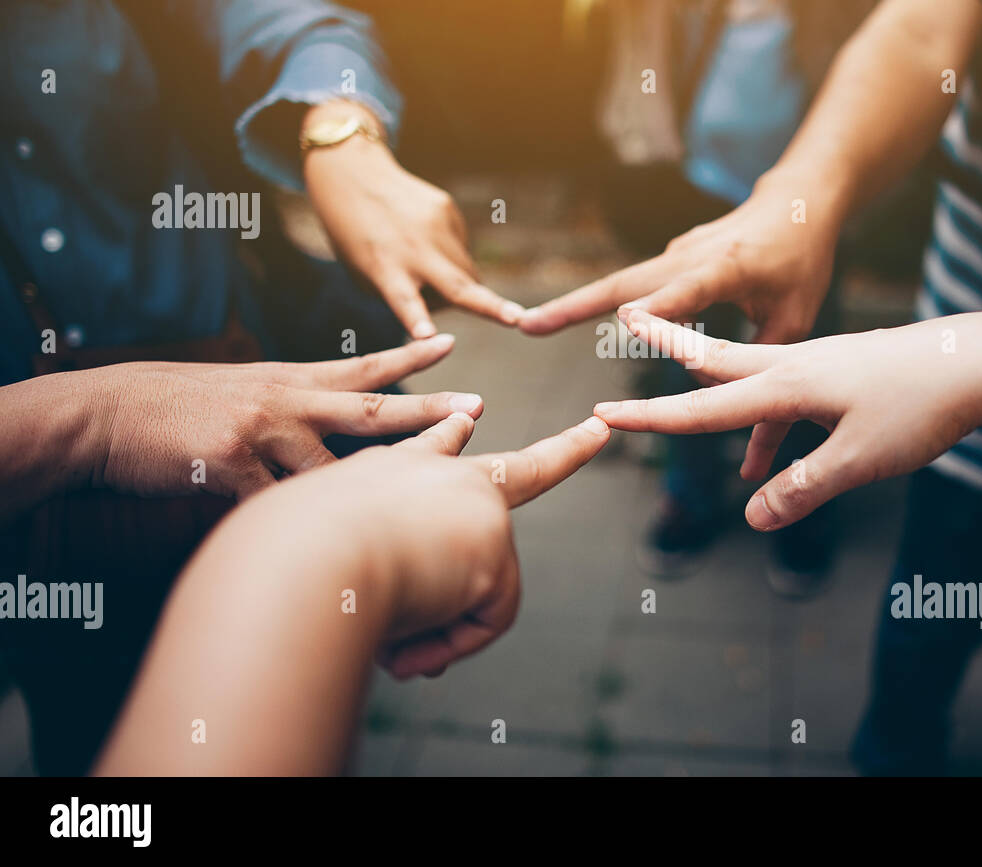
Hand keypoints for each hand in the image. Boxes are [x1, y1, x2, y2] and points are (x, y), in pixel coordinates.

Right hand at [93, 335, 482, 498]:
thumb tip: (333, 418)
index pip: (362, 366)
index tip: (453, 346)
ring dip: (361, 496)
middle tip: (479, 407)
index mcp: (290, 381)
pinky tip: (303, 544)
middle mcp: (285, 400)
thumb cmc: (177, 408)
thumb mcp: (244, 391)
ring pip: (330, 469)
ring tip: (402, 512)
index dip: (410, 356)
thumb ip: (292, 403)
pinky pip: (276, 505)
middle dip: (428, 410)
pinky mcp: (231, 465)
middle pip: (371, 408)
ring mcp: (260, 432)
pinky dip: (292, 527)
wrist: (106, 413)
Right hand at [232, 412, 612, 678]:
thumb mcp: (338, 585)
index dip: (448, 434)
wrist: (298, 560)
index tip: (469, 418)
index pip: (428, 446)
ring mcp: (473, 501)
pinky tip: (411, 640)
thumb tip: (425, 654)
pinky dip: (449, 644)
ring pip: (482, 593)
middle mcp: (436, 474)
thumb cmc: (292, 571)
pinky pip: (484, 621)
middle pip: (512, 472)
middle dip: (567, 449)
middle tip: (599, 428)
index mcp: (388, 474)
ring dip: (438, 632)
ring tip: (391, 637)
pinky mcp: (492, 539)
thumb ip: (385, 613)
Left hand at [303, 103, 523, 336]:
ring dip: (460, 285)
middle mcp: (413, 249)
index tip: (427, 337)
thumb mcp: (368, 275)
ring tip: (428, 274)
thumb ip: (407, 296)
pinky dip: (449, 257)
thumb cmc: (358, 241)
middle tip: (518, 319)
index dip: (418, 320)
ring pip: (467, 272)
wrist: (354, 177)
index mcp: (385, 270)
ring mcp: (435, 226)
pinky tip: (425, 241)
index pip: (402, 300)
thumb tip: (454, 304)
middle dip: (491, 306)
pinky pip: (461, 248)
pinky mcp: (447, 210)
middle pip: (458, 285)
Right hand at [517, 172, 839, 343]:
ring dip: (573, 303)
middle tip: (530, 325)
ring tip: (529, 325)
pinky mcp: (669, 258)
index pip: (692, 287)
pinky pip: (631, 285)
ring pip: (620, 282)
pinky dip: (595, 301)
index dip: (661, 307)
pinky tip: (558, 318)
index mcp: (731, 265)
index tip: (624, 323)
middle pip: (629, 282)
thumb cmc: (800, 263)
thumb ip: (762, 367)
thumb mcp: (796, 319)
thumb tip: (733, 432)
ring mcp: (676, 253)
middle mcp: (693, 254)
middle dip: (578, 304)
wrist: (793, 203)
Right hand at [594, 309, 981, 530]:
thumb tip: (752, 517)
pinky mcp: (841, 368)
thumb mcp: (863, 459)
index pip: (703, 408)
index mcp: (788, 385)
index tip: (602, 415)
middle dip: (665, 346)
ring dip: (706, 363)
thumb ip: (804, 488)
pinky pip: (783, 380)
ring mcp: (819, 361)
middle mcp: (794, 365)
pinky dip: (758, 393)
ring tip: (677, 354)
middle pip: (713, 359)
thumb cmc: (924, 406)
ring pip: (747, 363)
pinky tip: (769, 421)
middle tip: (625, 320)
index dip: (651, 420)